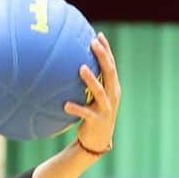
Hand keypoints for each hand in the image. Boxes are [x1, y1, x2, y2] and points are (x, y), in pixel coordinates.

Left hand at [64, 32, 119, 154]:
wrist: (97, 142)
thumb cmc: (92, 115)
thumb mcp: (92, 97)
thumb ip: (87, 83)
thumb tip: (71, 64)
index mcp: (113, 89)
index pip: (111, 65)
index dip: (107, 50)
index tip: (98, 35)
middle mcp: (112, 96)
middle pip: (110, 73)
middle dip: (103, 57)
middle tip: (92, 43)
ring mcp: (106, 109)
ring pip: (100, 92)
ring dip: (91, 80)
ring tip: (81, 68)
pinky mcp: (97, 121)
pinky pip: (86, 113)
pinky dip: (76, 108)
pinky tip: (65, 105)